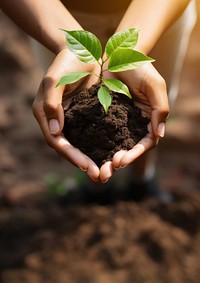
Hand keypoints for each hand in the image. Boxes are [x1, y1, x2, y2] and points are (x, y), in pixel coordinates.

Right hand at [32, 48, 100, 181]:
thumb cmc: (65, 62)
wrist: (82, 51)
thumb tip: (54, 131)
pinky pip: (93, 134)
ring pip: (82, 144)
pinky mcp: (87, 116)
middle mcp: (59, 121)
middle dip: (83, 163)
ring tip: (108, 171)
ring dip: (94, 158)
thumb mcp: (55, 80)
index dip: (70, 155)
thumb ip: (51, 104)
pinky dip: (101, 145)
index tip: (86, 166)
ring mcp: (73, 119)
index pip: (57, 141)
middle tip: (99, 176)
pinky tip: (113, 153)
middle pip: (70, 148)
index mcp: (46, 115)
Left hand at [99, 63, 168, 181]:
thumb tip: (159, 134)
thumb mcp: (154, 85)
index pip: (145, 143)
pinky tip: (84, 153)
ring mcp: (117, 123)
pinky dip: (93, 145)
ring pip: (112, 146)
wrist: (117, 55)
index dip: (135, 154)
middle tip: (106, 172)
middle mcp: (133, 125)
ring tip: (95, 170)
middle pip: (128, 149)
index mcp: (148, 120)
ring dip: (104, 159)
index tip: (122, 160)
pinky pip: (98, 134)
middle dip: (117, 162)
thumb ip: (160, 108)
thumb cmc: (139, 68)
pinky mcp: (102, 118)